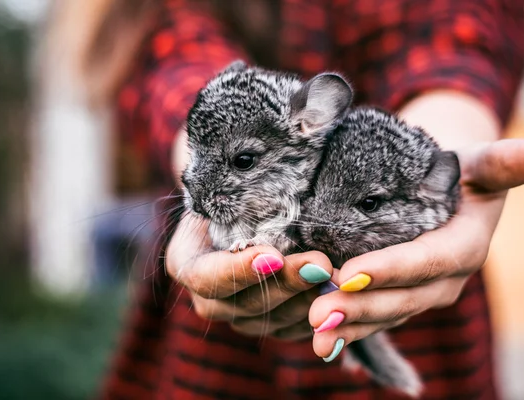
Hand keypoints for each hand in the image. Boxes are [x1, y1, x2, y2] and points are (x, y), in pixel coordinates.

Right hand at [166, 129, 333, 340]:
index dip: (240, 271)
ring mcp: (237, 315)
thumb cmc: (234, 189)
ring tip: (337, 276)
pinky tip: (338, 292)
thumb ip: (237, 198)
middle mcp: (208, 298)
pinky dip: (315, 312)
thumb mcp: (226, 187)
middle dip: (287, 283)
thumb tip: (264, 189)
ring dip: (307, 299)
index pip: (206, 278)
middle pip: (244, 304)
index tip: (274, 255)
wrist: (241, 206)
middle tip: (321, 264)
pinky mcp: (266, 325)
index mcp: (186, 264)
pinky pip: (292, 329)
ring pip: (273, 321)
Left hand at [308, 138, 523, 359]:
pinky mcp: (400, 297)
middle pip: (403, 298)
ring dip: (350, 326)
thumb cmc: (457, 170)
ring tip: (315, 333)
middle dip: (361, 307)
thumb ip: (500, 162)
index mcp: (466, 246)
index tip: (349, 273)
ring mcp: (422, 293)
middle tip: (319, 314)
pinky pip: (376, 317)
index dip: (391, 269)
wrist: (446, 188)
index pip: (429, 261)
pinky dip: (349, 328)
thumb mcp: (478, 162)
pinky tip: (318, 337)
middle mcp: (445, 279)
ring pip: (386, 315)